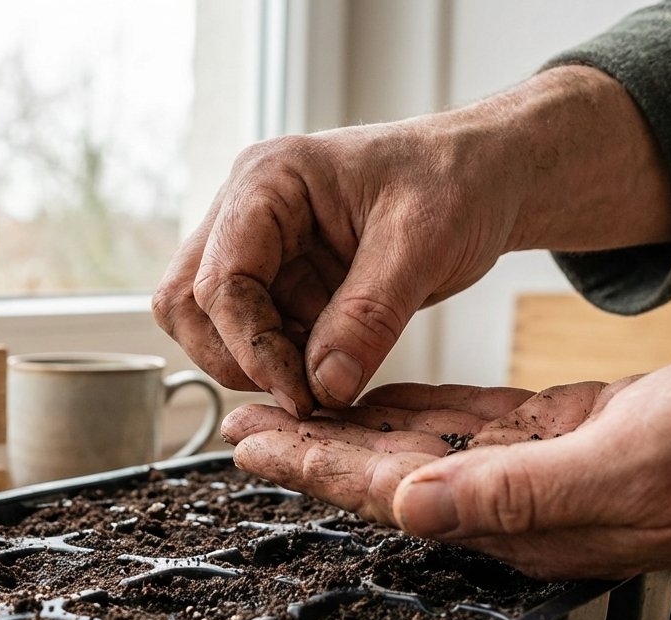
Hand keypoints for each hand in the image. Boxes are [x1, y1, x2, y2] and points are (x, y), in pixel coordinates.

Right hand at [153, 66, 670, 414]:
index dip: (252, 348)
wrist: (483, 174)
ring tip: (323, 377)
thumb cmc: (456, 180)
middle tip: (302, 393)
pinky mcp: (275, 279)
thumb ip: (370, 316)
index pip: (219, 281)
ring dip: (254, 365)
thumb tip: (324, 388)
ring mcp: (254, 246)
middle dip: (236, 359)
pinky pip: (249, 335)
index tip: (302, 395)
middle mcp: (243, 211)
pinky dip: (279, 364)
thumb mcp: (423, 243)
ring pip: (206, 325)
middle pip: (188, 304)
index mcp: (266, 181)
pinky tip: (330, 367)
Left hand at [223, 350, 670, 579]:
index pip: (390, 493)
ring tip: (286, 404)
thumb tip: (412, 505)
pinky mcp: (553, 432)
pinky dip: (411, 402)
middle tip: (242, 418)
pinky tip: (373, 390)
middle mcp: (513, 501)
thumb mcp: (624, 470)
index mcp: (520, 520)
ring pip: (414, 443)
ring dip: (347, 423)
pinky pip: (462, 418)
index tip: (253, 442)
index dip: (316, 467)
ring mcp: (531, 466)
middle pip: (384, 471)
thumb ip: (516, 494)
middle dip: (310, 446)